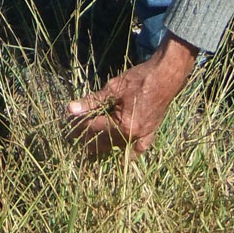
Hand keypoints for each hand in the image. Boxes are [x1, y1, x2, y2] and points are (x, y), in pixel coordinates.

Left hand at [66, 36, 198, 157]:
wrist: (166, 77)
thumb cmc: (140, 80)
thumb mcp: (113, 88)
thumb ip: (92, 101)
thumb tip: (71, 109)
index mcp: (123, 125)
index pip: (94, 129)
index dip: (79, 126)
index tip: (68, 125)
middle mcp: (133, 136)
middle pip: (104, 141)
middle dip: (87, 138)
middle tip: (73, 136)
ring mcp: (143, 137)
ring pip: (118, 147)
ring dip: (103, 146)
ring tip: (89, 146)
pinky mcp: (151, 134)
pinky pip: (137, 150)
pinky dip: (127, 153)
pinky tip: (119, 155)